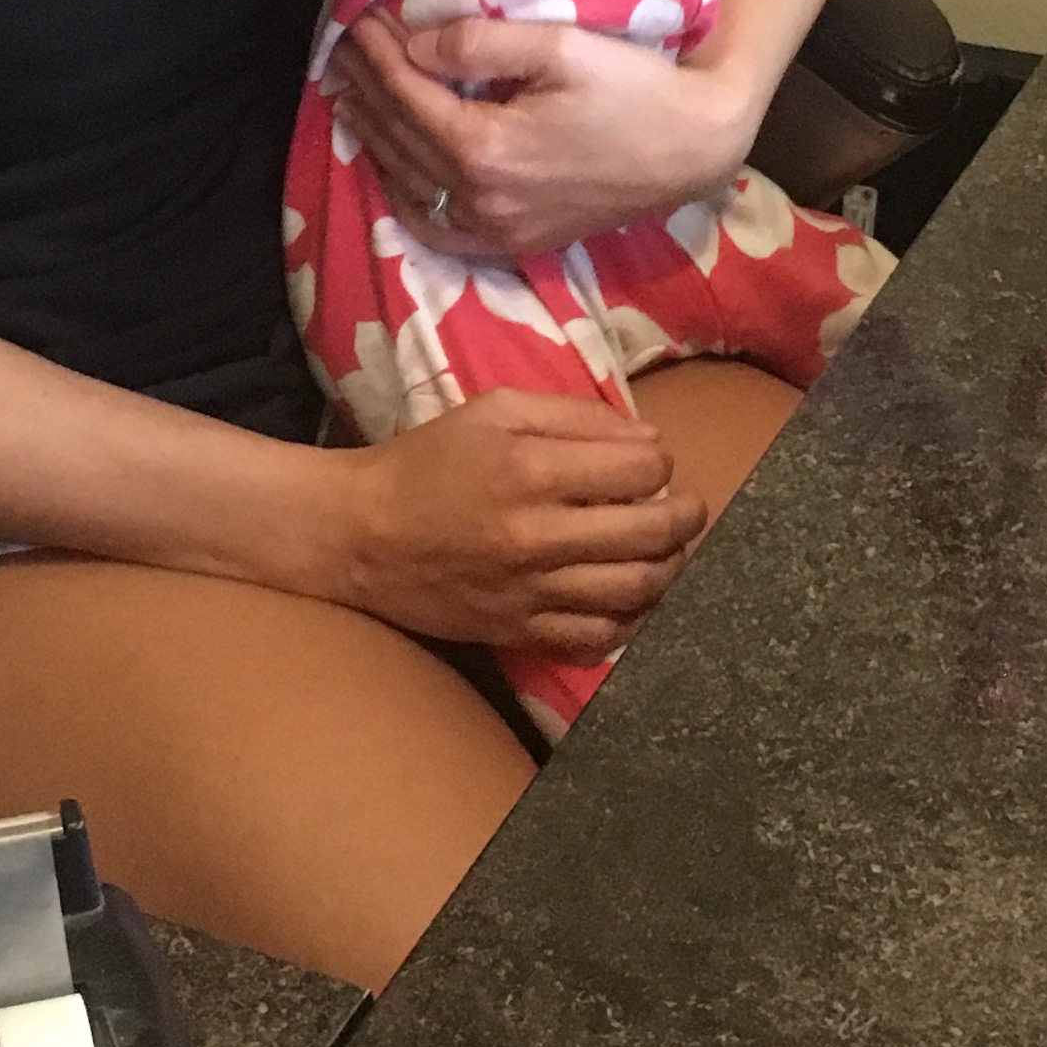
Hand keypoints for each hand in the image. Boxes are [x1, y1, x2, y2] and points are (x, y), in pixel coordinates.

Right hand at [319, 390, 707, 657]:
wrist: (361, 535)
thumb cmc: (429, 461)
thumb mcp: (495, 409)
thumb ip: (576, 415)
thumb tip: (650, 438)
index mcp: (532, 468)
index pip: (643, 469)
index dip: (660, 461)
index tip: (651, 462)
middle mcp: (538, 534)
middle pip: (653, 532)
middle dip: (685, 515)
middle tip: (685, 507)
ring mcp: (532, 589)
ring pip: (637, 589)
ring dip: (669, 568)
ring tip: (666, 550)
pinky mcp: (521, 629)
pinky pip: (599, 638)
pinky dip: (631, 621)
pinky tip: (631, 598)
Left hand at [328, 7, 754, 260]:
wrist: (693, 150)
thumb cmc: (633, 89)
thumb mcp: (561, 47)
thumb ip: (480, 42)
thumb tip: (416, 45)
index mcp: (485, 148)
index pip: (406, 95)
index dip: (376, 53)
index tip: (357, 17)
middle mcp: (479, 198)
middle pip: (398, 137)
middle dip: (365, 86)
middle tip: (343, 46)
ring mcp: (494, 228)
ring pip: (407, 181)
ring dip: (373, 135)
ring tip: (352, 92)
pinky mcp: (513, 241)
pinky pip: (436, 228)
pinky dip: (403, 194)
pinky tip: (391, 165)